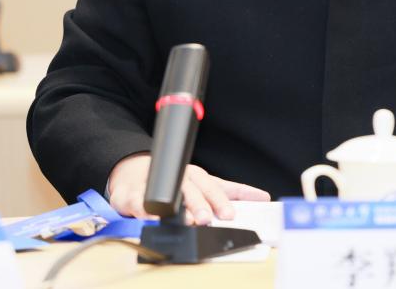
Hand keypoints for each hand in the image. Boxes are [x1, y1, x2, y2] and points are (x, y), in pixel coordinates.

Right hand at [106, 154, 269, 224]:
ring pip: (170, 195)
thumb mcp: (206, 186)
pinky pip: (140, 202)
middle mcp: (181, 179)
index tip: (235, 211)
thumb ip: (232, 192)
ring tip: (190, 221)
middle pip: (195, 190)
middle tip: (209, 220)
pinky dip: (147, 210)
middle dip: (204, 204)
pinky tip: (154, 217)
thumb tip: (262, 197)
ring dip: (180, 208)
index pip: (216, 187)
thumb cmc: (177, 184)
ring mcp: (158, 185)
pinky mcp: (134, 195)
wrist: (135, 175)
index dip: (225, 199)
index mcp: (199, 178)